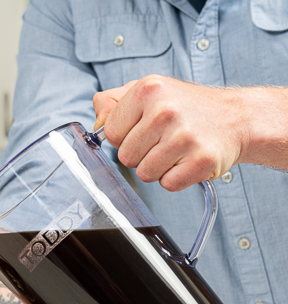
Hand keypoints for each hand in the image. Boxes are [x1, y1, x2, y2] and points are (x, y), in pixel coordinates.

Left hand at [93, 75, 249, 191]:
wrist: (236, 117)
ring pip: (145, 174)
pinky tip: (187, 161)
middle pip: (126, 157)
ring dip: (158, 169)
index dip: (125, 137)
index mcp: (148, 89)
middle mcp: (165, 111)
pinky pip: (168, 185)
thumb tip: (97, 123)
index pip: (111, 133)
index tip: (144, 130)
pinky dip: (176, 178)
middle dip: (141, 155)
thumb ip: (113, 103)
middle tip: (163, 142)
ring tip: (175, 151)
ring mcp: (184, 136)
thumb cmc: (187, 107)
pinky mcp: (201, 161)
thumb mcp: (150, 92)